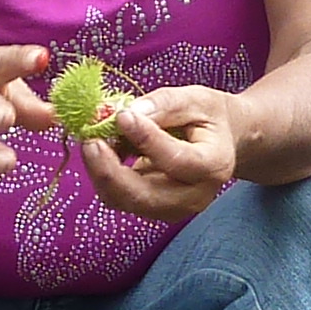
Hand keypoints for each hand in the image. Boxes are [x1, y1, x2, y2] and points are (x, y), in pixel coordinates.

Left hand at [82, 85, 237, 225]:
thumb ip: (164, 105)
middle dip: (110, 170)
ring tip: (93, 139)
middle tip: (90, 140)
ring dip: (102, 172)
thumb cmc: (209, 118)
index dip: (147, 139)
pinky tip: (101, 151)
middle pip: (145, 196)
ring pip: (126, 201)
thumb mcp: (196, 99)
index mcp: (214, 164)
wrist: (219, 142)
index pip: (177, 160)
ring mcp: (173, 209)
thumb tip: (129, 113)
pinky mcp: (153, 210)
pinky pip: (120, 199)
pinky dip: (104, 175)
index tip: (122, 116)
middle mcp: (195, 196)